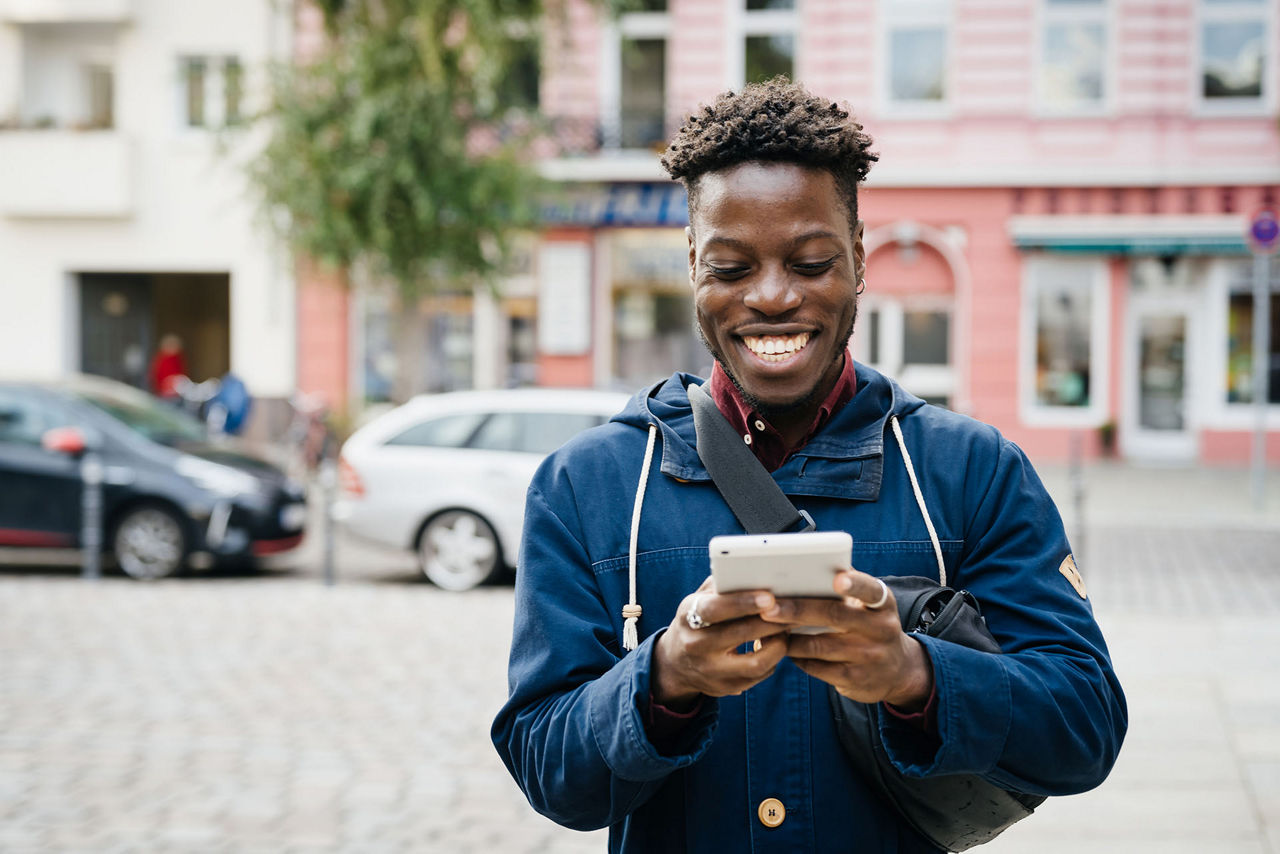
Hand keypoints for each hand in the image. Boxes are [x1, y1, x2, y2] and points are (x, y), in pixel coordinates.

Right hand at [651, 576, 789, 709]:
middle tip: (794, 609)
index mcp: (687, 617)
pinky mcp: (725, 688)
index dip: (742, 602)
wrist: (677, 663)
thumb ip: (722, 586)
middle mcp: (695, 646)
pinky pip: (759, 675)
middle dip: (772, 621)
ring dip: (778, 644)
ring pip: (756, 662)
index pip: (714, 609)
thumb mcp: (699, 600)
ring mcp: (710, 671)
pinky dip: (773, 658)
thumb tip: (754, 571)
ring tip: (787, 629)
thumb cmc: (698, 620)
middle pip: (741, 634)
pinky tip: (777, 644)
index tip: (769, 597)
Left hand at [759, 569, 932, 709]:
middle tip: (768, 607)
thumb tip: (805, 567)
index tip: (837, 579)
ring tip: (765, 628)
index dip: (854, 584)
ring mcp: (868, 656)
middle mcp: (880, 629)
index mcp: (882, 604)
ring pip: (818, 645)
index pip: (870, 590)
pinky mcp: (854, 679)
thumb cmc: (870, 626)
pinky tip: (782, 648)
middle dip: (797, 610)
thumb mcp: (871, 607)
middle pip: (833, 616)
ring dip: (788, 637)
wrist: (898, 672)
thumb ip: (846, 588)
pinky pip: (816, 666)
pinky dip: (795, 656)